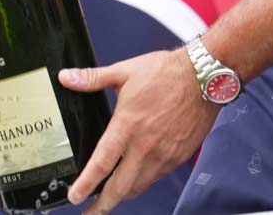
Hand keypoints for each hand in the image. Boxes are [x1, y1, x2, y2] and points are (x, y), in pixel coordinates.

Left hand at [60, 49, 220, 214]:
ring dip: (124, 195)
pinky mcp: (179, 156)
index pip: (102, 163)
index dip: (86, 184)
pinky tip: (138, 177)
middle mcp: (145, 145)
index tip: (75, 197)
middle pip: (120, 187)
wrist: (204, 77)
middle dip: (103, 205)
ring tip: (112, 198)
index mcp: (127, 126)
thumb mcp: (125, 71)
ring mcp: (164, 154)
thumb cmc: (167, 73)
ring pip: (140, 186)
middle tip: (91, 213)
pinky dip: (144, 181)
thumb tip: (67, 78)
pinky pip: (157, 176)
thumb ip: (93, 78)